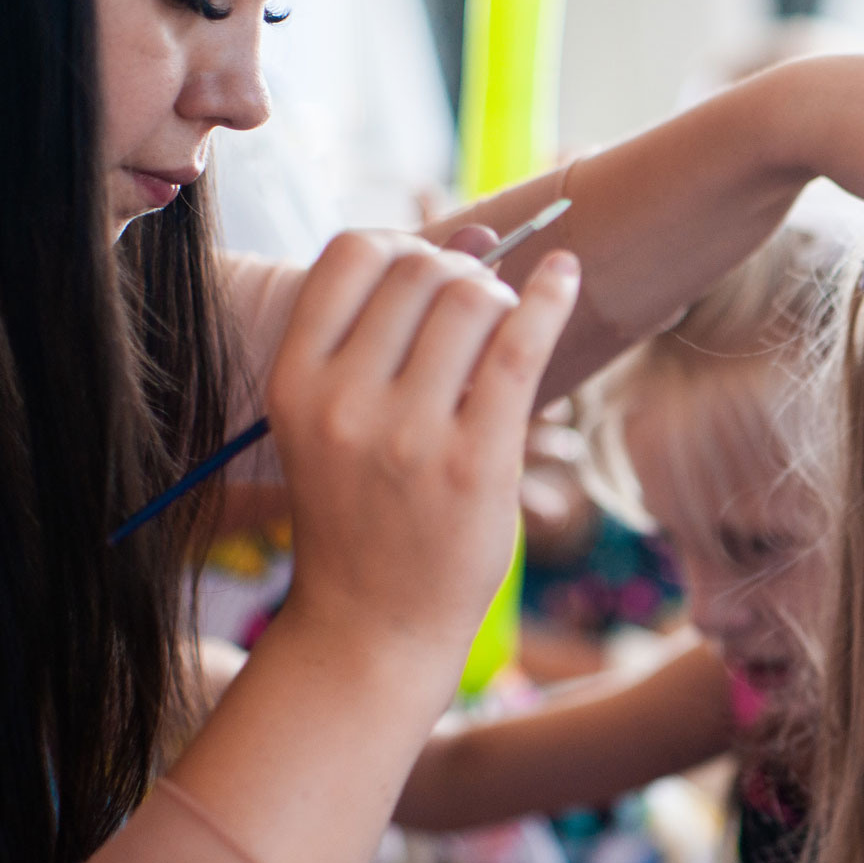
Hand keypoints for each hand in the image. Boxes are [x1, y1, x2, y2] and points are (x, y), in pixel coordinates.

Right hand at [264, 231, 577, 677]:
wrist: (373, 624)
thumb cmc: (363, 514)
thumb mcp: (332, 424)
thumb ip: (381, 336)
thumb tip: (472, 238)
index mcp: (295, 380)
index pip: (351, 254)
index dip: (402, 246)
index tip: (429, 271)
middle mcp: (343, 401)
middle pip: (420, 271)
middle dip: (461, 273)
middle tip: (479, 308)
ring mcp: (409, 434)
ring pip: (472, 299)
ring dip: (501, 296)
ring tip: (506, 327)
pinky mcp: (475, 462)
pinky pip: (520, 347)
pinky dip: (551, 298)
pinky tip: (568, 276)